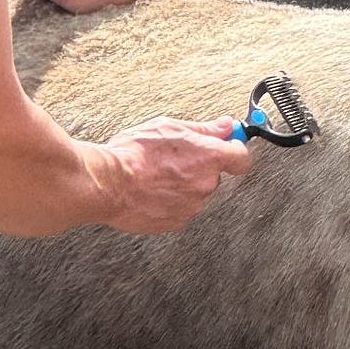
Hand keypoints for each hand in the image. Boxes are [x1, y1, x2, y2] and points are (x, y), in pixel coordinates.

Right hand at [98, 116, 255, 234]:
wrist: (108, 183)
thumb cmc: (133, 153)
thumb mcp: (168, 127)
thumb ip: (203, 129)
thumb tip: (225, 126)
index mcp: (208, 158)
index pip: (241, 158)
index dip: (233, 151)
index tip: (226, 146)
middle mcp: (205, 184)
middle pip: (214, 175)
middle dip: (199, 167)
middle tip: (173, 158)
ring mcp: (192, 206)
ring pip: (196, 193)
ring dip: (183, 185)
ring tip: (156, 175)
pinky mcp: (177, 222)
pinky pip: (181, 209)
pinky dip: (171, 201)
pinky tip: (152, 190)